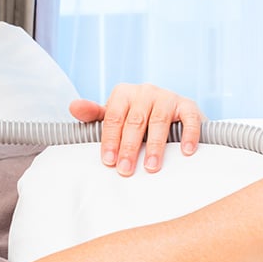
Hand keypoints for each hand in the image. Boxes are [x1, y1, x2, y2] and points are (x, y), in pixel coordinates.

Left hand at [68, 83, 203, 175]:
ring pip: (159, 121)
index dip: (110, 140)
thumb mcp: (113, 116)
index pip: (113, 117)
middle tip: (125, 170)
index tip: (109, 161)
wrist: (170, 113)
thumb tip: (73, 107)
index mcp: (123, 93)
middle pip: (134, 121)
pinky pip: (189, 119)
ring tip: (150, 167)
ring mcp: (167, 96)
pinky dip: (188, 135)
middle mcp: (145, 91)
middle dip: (129, 147)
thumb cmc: (136, 118)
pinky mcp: (188, 105)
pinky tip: (185, 152)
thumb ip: (94, 114)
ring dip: (155, 146)